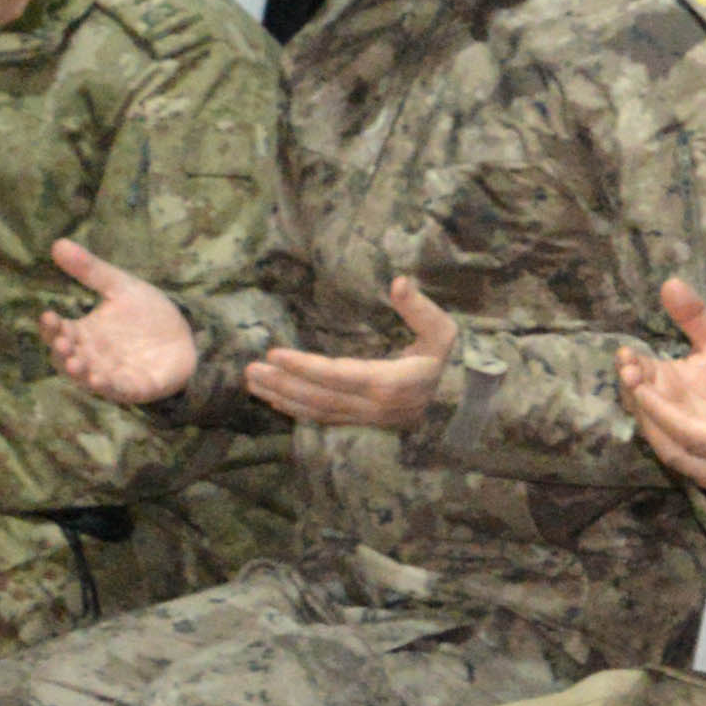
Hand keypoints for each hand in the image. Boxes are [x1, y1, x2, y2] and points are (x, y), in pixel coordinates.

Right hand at [40, 234, 197, 403]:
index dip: (51, 326)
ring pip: (87, 377)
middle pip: (67, 357)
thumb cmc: (148, 313)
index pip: (59, 331)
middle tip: (61, 340)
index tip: (48, 315)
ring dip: (79, 372)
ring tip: (75, 363)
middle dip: (62, 350)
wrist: (187, 335)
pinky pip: (117, 390)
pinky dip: (107, 387)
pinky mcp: (135, 387)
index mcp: (84, 332)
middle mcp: (92, 356)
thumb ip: (91, 270)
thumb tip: (58, 242)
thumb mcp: (121, 287)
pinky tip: (99, 379)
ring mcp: (111, 373)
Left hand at [250, 275, 462, 429]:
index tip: (274, 354)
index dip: (306, 367)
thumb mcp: (442, 330)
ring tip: (252, 382)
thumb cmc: (441, 358)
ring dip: (282, 397)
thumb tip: (399, 281)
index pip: (341, 376)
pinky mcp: (359, 423)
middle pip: (321, 397)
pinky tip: (273, 397)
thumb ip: (420, 309)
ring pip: (317, 411)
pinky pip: (322, 418)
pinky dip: (294, 409)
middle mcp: (376, 407)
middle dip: (283, 383)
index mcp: (392, 383)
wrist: (454, 399)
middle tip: (250, 369)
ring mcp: (366, 420)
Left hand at [619, 276, 705, 507]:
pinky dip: (676, 447)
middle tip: (629, 392)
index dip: (657, 409)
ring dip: (658, 436)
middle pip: (671, 453)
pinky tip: (670, 428)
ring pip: (679, 464)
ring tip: (641, 407)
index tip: (636, 384)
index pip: (684, 432)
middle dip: (647, 422)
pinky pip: (693, 469)